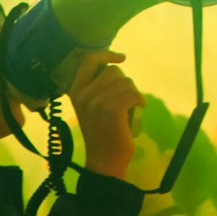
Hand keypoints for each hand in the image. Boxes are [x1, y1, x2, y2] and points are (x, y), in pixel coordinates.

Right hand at [68, 51, 144, 180]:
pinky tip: (140, 108)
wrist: (104, 161)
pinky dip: (140, 100)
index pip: (89, 60)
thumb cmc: (101, 134)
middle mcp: (84, 95)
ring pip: (126, 83)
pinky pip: (133, 94)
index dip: (106, 54)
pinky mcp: (113, 110)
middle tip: (127, 98)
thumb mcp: (90, 108)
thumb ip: (94, 89)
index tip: (120, 58)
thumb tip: (111, 67)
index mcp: (76, 92)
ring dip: (133, 93)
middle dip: (124, 82)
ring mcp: (97, 102)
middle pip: (112, 71)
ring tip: (132, 106)